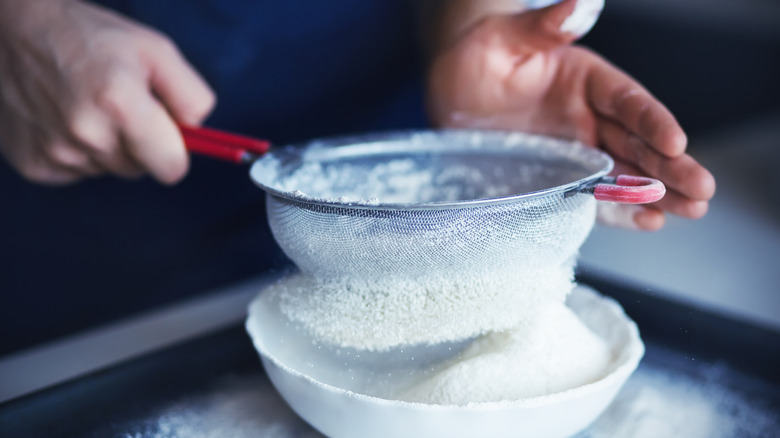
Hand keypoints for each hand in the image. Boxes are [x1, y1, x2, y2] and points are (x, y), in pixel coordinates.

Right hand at [0, 0, 214, 184]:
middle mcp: (87, 133)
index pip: (172, 168)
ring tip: (88, 107)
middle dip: (139, 144)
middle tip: (119, 106)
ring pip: (108, 170)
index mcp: (121, 103)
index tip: (168, 136)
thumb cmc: (92, 37)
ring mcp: (57, 153)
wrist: (12, 30)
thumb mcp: (157, 50)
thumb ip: (191, 95)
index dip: (175, 153)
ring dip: (107, 147)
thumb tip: (198, 132)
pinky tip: (63, 118)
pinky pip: (77, 173)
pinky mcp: (33, 165)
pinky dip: (76, 152)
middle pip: (140, 169)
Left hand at [427, 0, 715, 229]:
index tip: (676, 142)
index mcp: (585, 79)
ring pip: (623, 172)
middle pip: (637, 143)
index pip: (628, 101)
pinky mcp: (556, 175)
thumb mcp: (505, 37)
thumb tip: (580, 3)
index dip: (653, 122)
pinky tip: (646, 221)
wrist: (453, 86)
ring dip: (655, 193)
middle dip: (670, 167)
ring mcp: (574, 149)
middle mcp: (588, 116)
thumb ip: (544, 27)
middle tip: (701, 191)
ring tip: (688, 210)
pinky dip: (615, 209)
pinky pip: (589, 195)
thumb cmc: (480, 53)